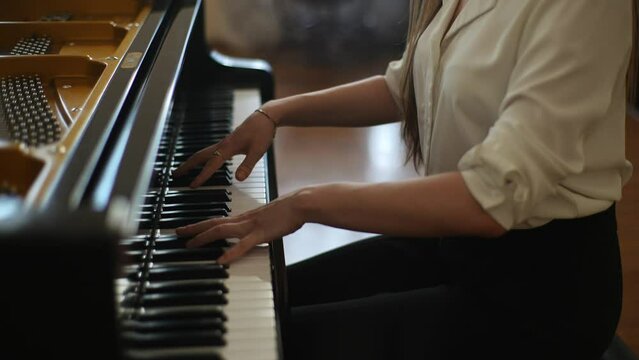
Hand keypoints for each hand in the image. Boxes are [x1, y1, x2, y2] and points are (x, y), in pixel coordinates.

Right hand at [173, 110, 276, 186]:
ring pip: (203, 153)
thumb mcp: (258, 151)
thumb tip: (238, 179)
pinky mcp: (228, 142)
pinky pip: (210, 152)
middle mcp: (223, 145)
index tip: (191, 186)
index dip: (201, 176)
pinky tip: (202, 163)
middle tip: (174, 175)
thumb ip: (248, 165)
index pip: (211, 164)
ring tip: (183, 170)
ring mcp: (224, 143)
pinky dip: (202, 159)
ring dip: (192, 162)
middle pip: (200, 156)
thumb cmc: (262, 132)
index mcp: (228, 147)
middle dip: (187, 166)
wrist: (266, 117)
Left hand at [175, 191, 304, 263]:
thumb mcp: (269, 217)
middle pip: (214, 223)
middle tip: (178, 233)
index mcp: (246, 217)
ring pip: (222, 231)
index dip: (201, 224)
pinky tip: (221, 260)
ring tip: (190, 245)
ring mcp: (251, 226)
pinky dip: (231, 252)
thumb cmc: (289, 210)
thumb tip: (255, 230)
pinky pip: (243, 245)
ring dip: (204, 237)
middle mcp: (244, 220)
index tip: (188, 229)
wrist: (300, 203)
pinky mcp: (261, 234)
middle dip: (194, 229)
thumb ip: (260, 224)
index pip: (219, 220)